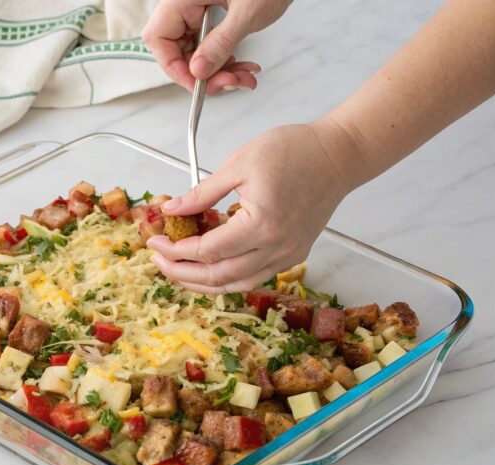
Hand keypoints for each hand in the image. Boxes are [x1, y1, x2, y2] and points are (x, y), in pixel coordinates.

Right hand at [142, 0, 291, 93]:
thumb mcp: (247, 12)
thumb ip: (221, 42)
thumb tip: (198, 71)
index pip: (159, 38)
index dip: (175, 67)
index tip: (198, 84)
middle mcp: (185, 3)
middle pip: (176, 49)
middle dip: (203, 73)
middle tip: (228, 83)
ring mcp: (197, 9)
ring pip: (195, 51)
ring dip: (218, 71)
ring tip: (243, 77)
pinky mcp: (210, 15)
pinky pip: (208, 45)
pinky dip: (225, 60)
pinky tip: (243, 67)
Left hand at [147, 120, 361, 292]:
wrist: (338, 155)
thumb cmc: (294, 151)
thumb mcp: (238, 164)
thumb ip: (202, 193)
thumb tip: (170, 210)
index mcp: (262, 223)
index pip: (208, 251)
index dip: (176, 250)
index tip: (155, 242)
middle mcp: (277, 246)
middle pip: (219, 276)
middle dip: (182, 273)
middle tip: (158, 260)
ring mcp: (288, 254)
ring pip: (236, 283)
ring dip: (202, 282)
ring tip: (177, 269)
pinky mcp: (293, 254)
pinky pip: (253, 276)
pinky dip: (226, 277)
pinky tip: (207, 267)